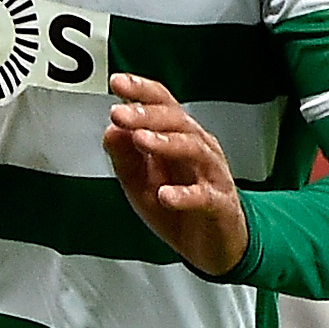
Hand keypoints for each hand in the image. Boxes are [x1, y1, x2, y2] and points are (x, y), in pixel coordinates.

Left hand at [104, 72, 249, 276]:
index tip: (117, 82)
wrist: (213, 245)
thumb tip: (110, 129)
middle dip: (147, 115)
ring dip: (166, 143)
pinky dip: (184, 195)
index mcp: (178, 138)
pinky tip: (165, 195)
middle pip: (177, 122)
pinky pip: (204, 196)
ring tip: (141, 141)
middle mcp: (198, 149)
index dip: (142, 91)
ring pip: (193, 150)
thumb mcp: (139, 182)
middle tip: (120, 113)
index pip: (163, 105)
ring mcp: (211, 175)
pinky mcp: (219, 204)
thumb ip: (124, 156)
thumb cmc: (178, 208)